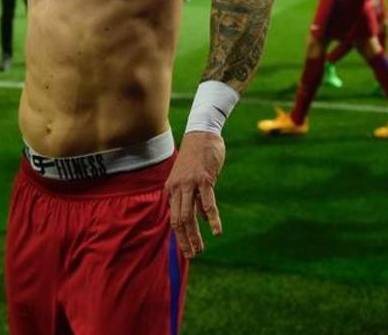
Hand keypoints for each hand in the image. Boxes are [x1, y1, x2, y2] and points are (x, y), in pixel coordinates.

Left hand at [165, 131, 224, 258]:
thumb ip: (193, 198)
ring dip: (194, 235)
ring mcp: (189, 184)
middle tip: (192, 256)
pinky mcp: (203, 180)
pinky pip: (207, 203)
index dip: (179, 236)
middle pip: (178, 220)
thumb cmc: (197, 157)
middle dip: (185, 240)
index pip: (173, 217)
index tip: (186, 250)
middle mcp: (177, 188)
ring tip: (200, 249)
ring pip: (189, 215)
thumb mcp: (190, 179)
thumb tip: (200, 219)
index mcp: (172, 189)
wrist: (201, 133)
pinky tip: (215, 231)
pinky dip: (211, 219)